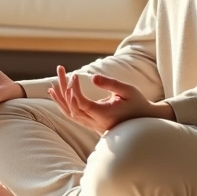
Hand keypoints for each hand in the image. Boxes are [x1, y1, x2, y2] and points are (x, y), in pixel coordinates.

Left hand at [48, 65, 168, 134]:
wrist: (143, 119)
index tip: (75, 75)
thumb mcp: (128, 90)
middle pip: (72, 108)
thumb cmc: (137, 102)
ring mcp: (93, 125)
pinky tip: (56, 94)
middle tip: (61, 69)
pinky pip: (73, 115)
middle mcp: (96, 123)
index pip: (82, 104)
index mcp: (106, 115)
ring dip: (60, 98)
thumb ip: (110, 83)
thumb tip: (93, 77)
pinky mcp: (91, 124)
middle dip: (64, 90)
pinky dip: (64, 104)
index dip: (75, 90)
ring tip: (53, 83)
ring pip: (70, 114)